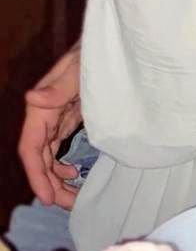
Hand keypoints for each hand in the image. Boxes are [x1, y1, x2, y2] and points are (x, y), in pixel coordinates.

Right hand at [17, 43, 82, 207]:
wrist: (109, 45)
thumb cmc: (93, 53)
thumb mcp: (79, 69)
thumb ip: (59, 86)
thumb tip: (32, 98)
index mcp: (41, 107)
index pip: (30, 148)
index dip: (36, 175)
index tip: (47, 198)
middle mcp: (44, 115)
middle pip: (38, 158)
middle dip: (49, 184)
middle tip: (68, 205)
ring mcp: (56, 119)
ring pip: (48, 157)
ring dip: (56, 179)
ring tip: (73, 197)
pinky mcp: (68, 119)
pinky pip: (58, 149)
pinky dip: (62, 165)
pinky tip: (74, 173)